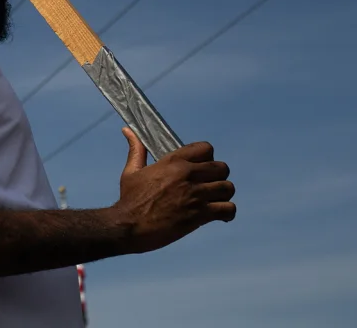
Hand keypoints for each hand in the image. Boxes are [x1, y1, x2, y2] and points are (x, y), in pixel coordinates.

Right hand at [112, 127, 235, 253]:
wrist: (129, 226)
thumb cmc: (130, 199)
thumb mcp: (131, 171)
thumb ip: (137, 150)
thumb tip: (128, 130)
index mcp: (173, 161)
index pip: (206, 148)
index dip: (207, 158)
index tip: (200, 167)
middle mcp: (188, 175)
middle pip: (222, 168)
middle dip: (218, 177)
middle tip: (209, 186)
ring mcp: (196, 195)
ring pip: (227, 188)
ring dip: (223, 195)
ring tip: (215, 201)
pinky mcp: (200, 215)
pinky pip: (228, 209)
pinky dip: (227, 213)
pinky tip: (219, 216)